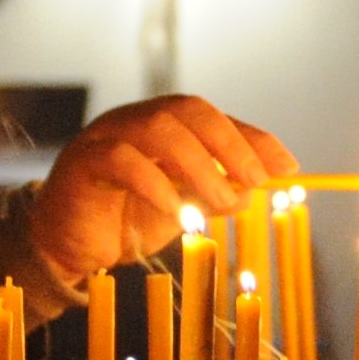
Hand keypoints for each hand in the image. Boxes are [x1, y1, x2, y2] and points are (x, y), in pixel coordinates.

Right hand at [20, 95, 298, 300]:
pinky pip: (121, 159)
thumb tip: (255, 187)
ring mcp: (106, 136)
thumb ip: (215, 192)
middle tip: (256, 182)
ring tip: (220, 204)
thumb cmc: (128, 221)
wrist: (71, 248)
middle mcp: (135, 120)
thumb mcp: (184, 207)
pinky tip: (174, 209)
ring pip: (158, 129)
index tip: (287, 166)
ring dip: (200, 166)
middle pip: (187, 111)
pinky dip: (155, 182)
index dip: (253, 138)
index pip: (214, 118)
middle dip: (230, 144)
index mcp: (163, 125)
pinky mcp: (82, 162)